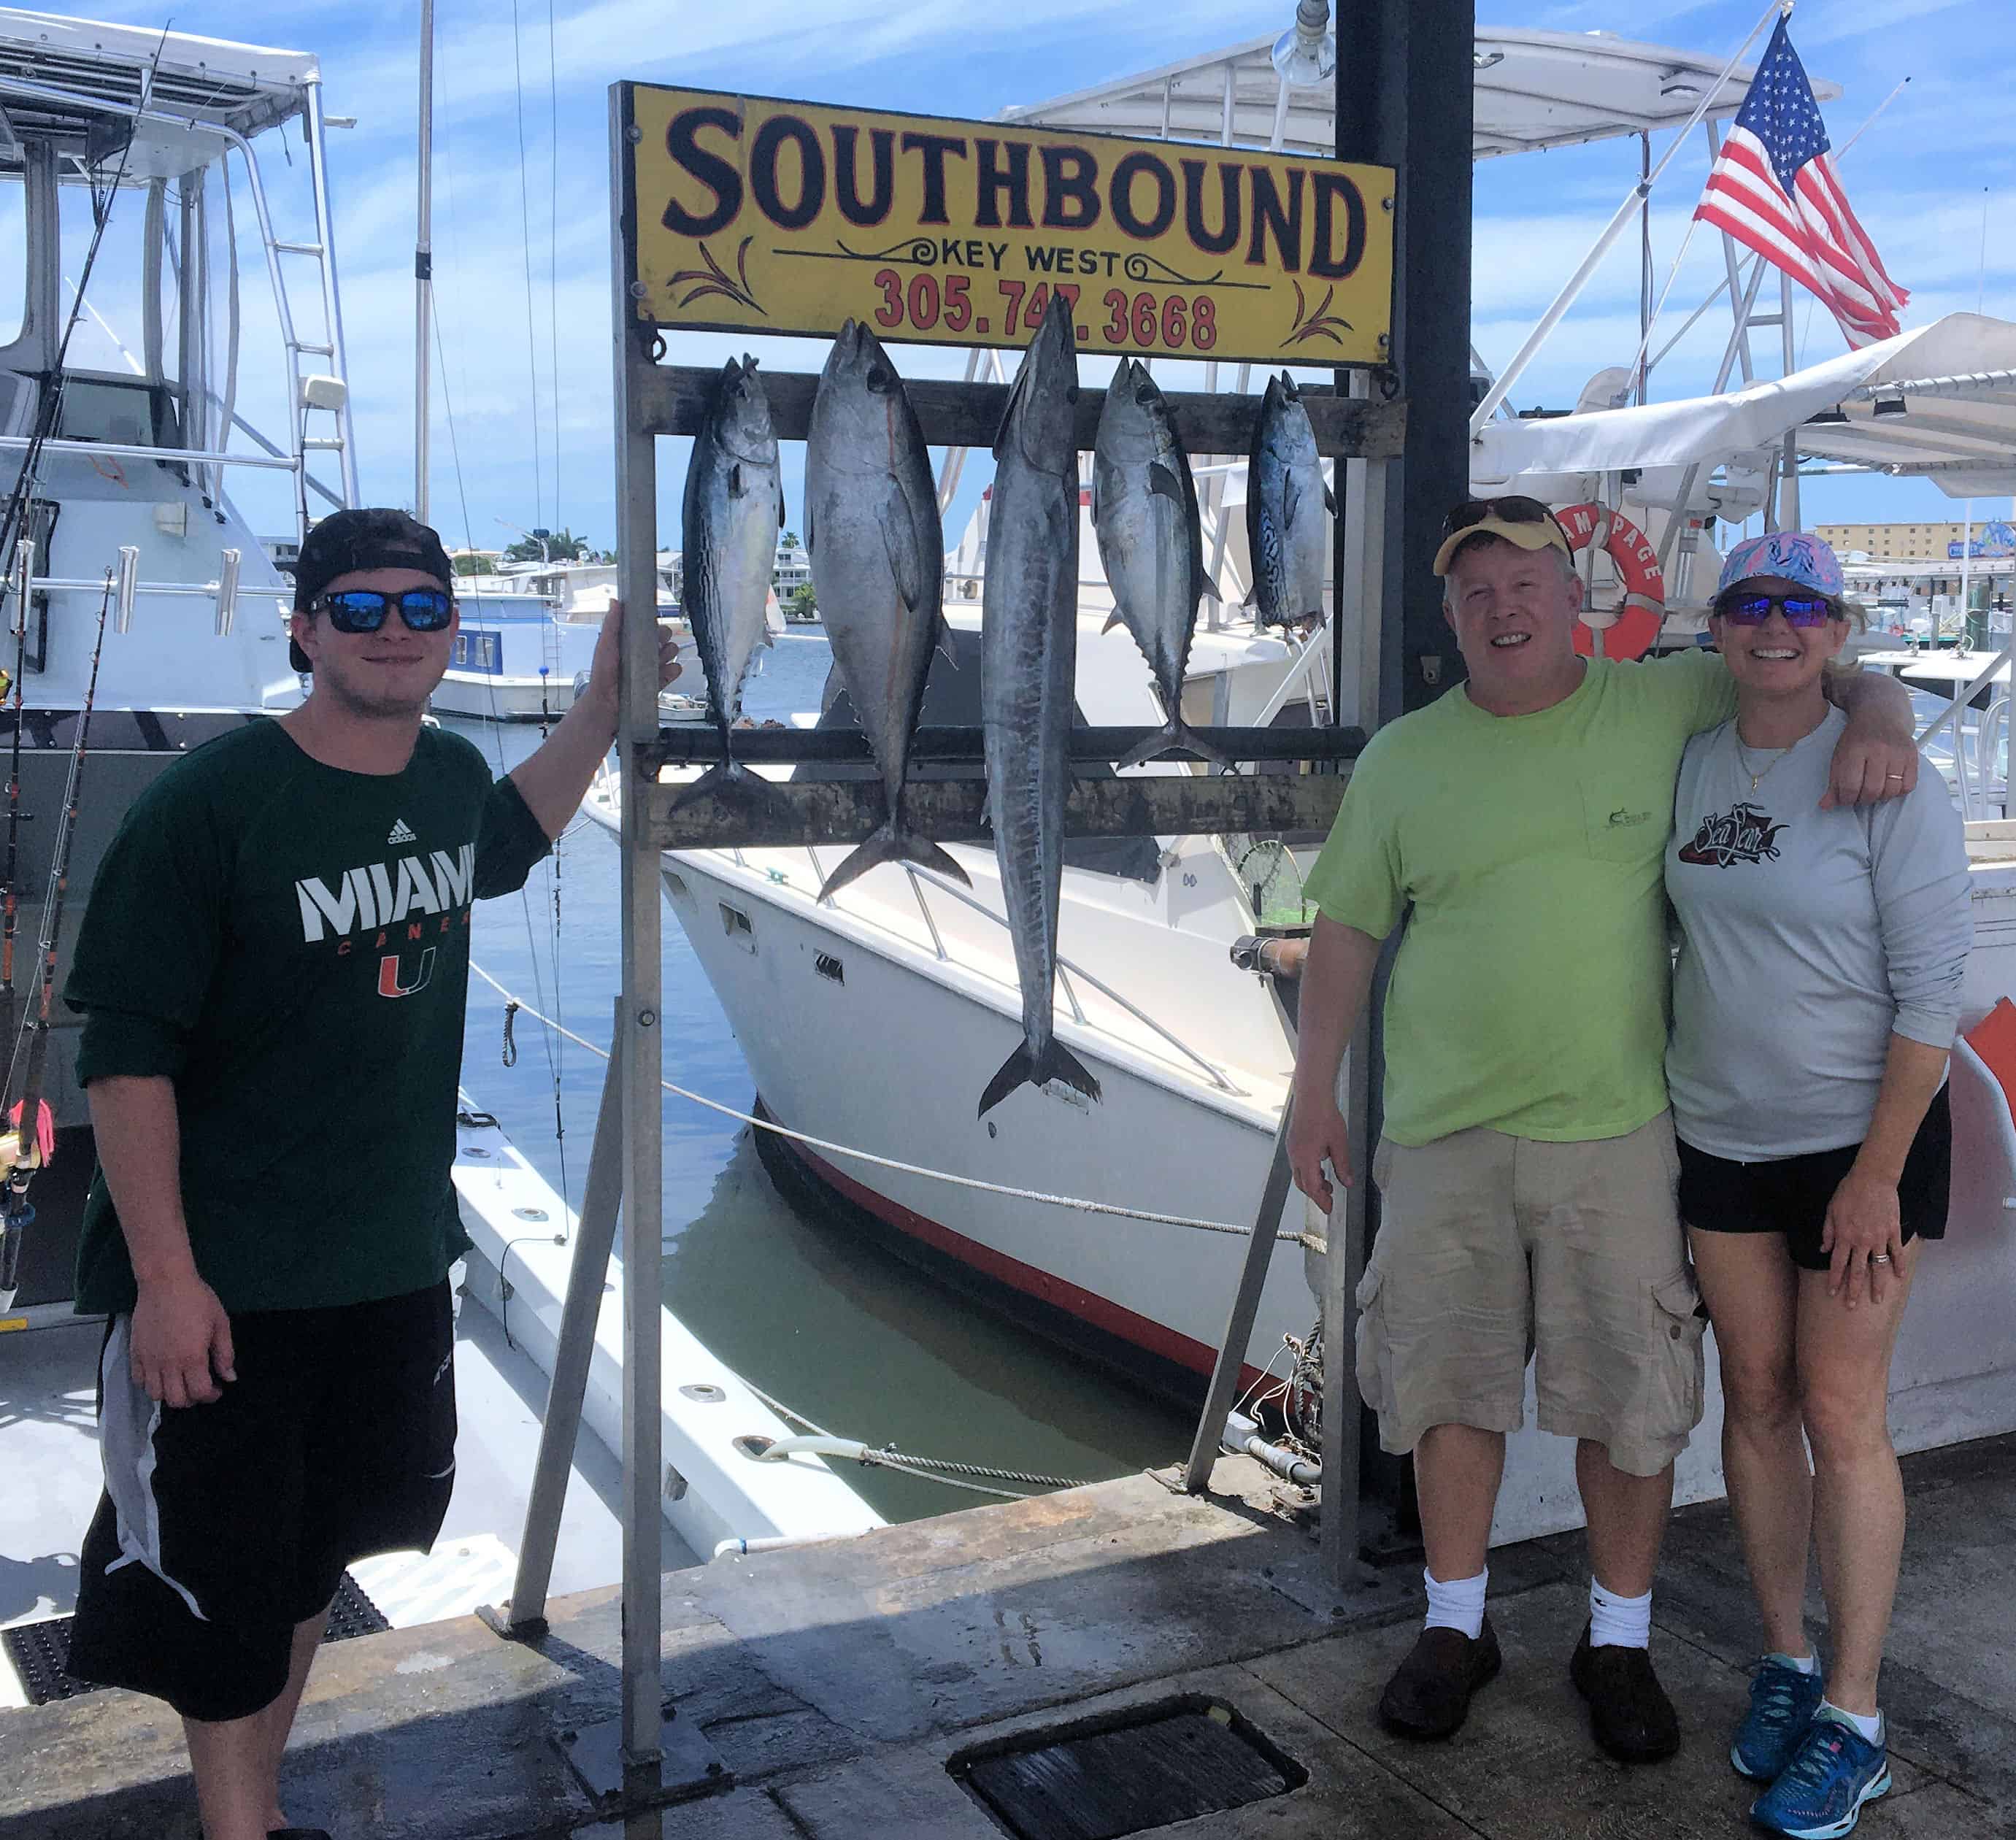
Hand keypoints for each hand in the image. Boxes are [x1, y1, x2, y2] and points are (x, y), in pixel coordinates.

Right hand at [130, 1270, 234, 1406]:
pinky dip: (149, 1384)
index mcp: (192, 1358)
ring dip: (169, 1394)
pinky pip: (137, 1380)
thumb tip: (229, 1378)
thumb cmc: (197, 1299)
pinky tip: (160, 1374)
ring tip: (179, 1382)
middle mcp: (168, 1364)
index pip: (200, 1392)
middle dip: (191, 1399)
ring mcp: (149, 1360)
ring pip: (155, 1395)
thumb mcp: (220, 1323)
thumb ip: (225, 1353)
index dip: (211, 1396)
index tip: (217, 1388)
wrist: (165, 1282)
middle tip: (199, 1387)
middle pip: (176, 1400)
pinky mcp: (135, 1353)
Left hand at [584, 599, 681, 709]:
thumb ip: (611, 624)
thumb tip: (615, 602)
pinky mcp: (659, 681)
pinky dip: (673, 670)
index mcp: (631, 640)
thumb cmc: (603, 674)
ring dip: (669, 653)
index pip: (649, 625)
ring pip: (672, 651)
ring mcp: (653, 666)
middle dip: (664, 638)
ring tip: (658, 660)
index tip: (651, 626)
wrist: (608, 703)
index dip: (653, 623)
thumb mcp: (605, 645)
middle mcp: (643, 652)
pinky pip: (675, 670)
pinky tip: (665, 671)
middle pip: (664, 636)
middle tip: (655, 644)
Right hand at [1288, 1095, 1351, 1213]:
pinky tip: (1319, 1164)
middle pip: (1302, 1183)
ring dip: (1312, 1181)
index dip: (1321, 1200)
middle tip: (1330, 1197)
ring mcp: (1291, 1149)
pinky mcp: (1292, 1142)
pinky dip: (1308, 1170)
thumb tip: (1347, 1183)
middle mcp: (1295, 1156)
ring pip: (1299, 1173)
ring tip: (1327, 1182)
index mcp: (1306, 1159)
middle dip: (1316, 1193)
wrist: (1311, 1096)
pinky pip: (1297, 1163)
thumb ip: (1343, 1165)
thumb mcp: (1339, 1143)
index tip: (1329, 1209)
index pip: (1312, 1188)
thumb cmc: (1325, 1117)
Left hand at [1820, 1169, 1904, 1307]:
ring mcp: (1879, 1238)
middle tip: (1852, 1306)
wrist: (1872, 1179)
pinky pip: (1896, 1252)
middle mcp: (1861, 1241)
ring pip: (1878, 1267)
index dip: (1835, 1280)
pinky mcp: (1893, 1232)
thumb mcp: (1831, 1210)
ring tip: (1877, 1299)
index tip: (1833, 1294)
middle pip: (1857, 1271)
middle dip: (1853, 1290)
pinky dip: (1899, 1265)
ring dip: (1877, 1285)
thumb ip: (1828, 1232)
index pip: (1838, 1264)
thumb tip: (1823, 1250)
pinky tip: (1899, 1277)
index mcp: (1844, 1236)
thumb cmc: (1848, 1192)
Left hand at [1823, 715, 1915, 808]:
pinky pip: (1908, 786)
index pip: (1850, 786)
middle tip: (1860, 795)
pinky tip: (1888, 784)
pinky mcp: (1912, 756)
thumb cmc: (1856, 739)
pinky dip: (1897, 791)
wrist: (1880, 716)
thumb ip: (1833, 783)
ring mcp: (1898, 753)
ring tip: (1873, 790)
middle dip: (1863, 799)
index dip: (1845, 799)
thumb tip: (1825, 806)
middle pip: (1872, 790)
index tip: (1845, 798)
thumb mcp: (1839, 757)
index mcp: (1856, 749)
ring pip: (1891, 790)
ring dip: (1880, 797)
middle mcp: (1879, 750)